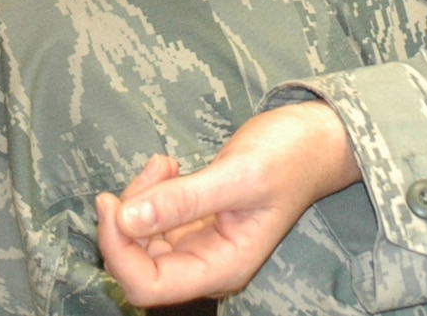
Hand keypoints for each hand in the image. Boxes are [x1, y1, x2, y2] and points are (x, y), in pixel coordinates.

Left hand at [94, 103, 362, 305]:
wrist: (314, 140)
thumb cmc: (288, 157)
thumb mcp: (238, 175)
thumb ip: (184, 199)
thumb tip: (126, 218)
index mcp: (221, 267)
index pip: (148, 285)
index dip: (119, 251)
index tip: (112, 203)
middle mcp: (206, 264)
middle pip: (137, 263)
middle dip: (128, 217)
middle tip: (155, 169)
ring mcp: (198, 243)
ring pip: (140, 237)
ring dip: (139, 198)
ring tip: (166, 163)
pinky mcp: (193, 221)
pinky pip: (152, 217)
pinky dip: (149, 190)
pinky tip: (169, 165)